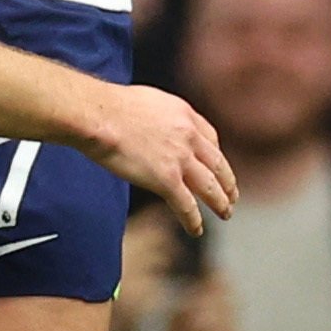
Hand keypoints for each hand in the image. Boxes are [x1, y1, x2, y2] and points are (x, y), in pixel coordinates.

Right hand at [85, 83, 236, 236]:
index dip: (216, 157)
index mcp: (184, 114)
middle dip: (227, 183)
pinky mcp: (166, 180)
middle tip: (232, 196)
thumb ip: (161, 118)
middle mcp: (188, 136)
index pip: (211, 139)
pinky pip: (187, 205)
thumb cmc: (109, 106)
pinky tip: (196, 229)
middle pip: (218, 164)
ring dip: (220, 203)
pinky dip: (194, 220)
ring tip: (225, 213)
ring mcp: (180, 159)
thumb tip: (155, 129)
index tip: (217, 167)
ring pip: (210, 187)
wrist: (98, 114)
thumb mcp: (148, 101)